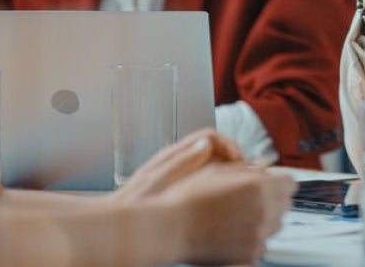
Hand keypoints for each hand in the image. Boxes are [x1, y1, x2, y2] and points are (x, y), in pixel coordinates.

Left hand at [109, 128, 243, 203]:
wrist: (117, 227)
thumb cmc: (132, 206)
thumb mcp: (158, 181)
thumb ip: (183, 161)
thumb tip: (208, 143)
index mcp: (174, 155)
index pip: (211, 137)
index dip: (230, 146)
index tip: (240, 164)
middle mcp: (180, 162)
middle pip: (218, 151)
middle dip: (236, 162)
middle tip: (247, 180)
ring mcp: (183, 177)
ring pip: (217, 168)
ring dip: (232, 176)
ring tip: (241, 192)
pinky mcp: (185, 192)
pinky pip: (211, 184)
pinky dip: (223, 190)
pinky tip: (228, 203)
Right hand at [158, 164, 295, 264]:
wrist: (169, 229)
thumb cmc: (190, 198)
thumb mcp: (221, 171)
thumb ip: (250, 171)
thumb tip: (267, 171)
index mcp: (259, 186)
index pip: (291, 182)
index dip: (279, 181)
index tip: (271, 184)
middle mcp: (264, 211)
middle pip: (286, 204)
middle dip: (273, 199)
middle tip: (251, 199)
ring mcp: (259, 235)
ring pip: (276, 225)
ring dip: (265, 219)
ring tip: (238, 216)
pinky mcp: (251, 254)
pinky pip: (263, 244)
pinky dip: (254, 238)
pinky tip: (233, 232)